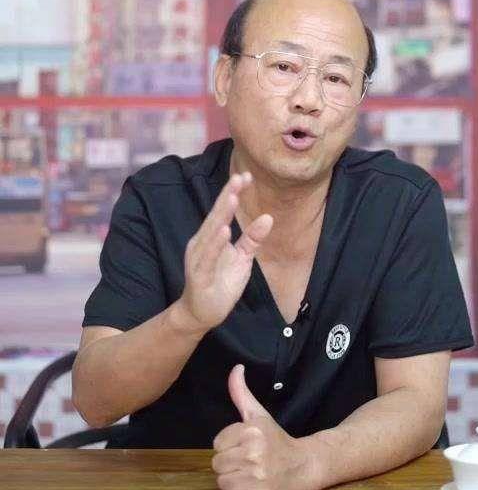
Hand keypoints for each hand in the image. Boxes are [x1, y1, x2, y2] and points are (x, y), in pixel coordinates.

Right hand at [179, 173, 273, 332]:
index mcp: (211, 237)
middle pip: (216, 216)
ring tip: (232, 197)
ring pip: (210, 233)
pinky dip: (215, 244)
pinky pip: (208, 258)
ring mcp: (199, 258)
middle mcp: (202, 243)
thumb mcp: (242, 259)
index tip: (246, 175)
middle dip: (227, 196)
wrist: (201, 314)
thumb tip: (268, 217)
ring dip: (221, 215)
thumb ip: (252, 239)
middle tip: (239, 177)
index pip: (222, 211)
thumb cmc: (220, 282)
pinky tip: (224, 231)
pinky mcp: (199, 275)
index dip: (232, 192)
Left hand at [212, 364, 310, 489]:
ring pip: (222, 483)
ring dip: (232, 479)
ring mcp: (257, 480)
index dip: (228, 444)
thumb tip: (236, 367)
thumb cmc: (275, 439)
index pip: (217, 444)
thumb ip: (241, 393)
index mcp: (252, 432)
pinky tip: (252, 486)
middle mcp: (255, 455)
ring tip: (248, 473)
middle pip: (217, 464)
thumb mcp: (259, 414)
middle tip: (246, 459)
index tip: (243, 444)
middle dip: (229, 462)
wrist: (301, 465)